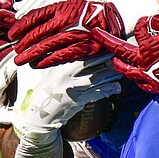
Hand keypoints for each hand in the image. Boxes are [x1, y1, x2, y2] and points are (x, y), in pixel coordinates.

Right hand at [0, 56, 122, 137]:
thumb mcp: (53, 74)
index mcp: (60, 66)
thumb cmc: (47, 91)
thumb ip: (66, 64)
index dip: (95, 47)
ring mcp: (73, 89)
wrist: (38, 115)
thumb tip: (82, 51)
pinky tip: (117, 87)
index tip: (106, 42)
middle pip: (92, 63)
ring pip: (98, 78)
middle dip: (107, 57)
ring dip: (111, 74)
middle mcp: (67, 76)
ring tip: (120, 70)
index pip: (81, 52)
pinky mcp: (79, 101)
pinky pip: (97, 93)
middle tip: (118, 52)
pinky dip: (108, 90)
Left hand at [10, 0, 124, 67]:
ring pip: (46, 46)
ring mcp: (73, 35)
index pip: (35, 17)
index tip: (12, 34)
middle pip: (38, 33)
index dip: (21, 26)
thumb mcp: (69, 4)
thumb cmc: (89, 12)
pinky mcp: (82, 48)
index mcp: (61, 9)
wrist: (113, 19)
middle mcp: (66, 21)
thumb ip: (51, 11)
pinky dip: (47, 61)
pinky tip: (38, 64)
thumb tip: (31, 19)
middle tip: (15, 51)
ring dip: (31, 54)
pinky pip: (60, 56)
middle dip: (24, 43)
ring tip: (21, 60)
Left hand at [92, 15, 158, 95]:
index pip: (135, 32)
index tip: (131, 25)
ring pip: (127, 70)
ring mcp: (147, 76)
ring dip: (119, 63)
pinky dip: (135, 77)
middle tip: (97, 36)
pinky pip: (140, 82)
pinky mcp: (154, 87)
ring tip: (114, 60)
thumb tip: (145, 21)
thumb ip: (157, 22)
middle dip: (107, 42)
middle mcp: (142, 63)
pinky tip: (135, 76)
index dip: (135, 26)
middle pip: (120, 51)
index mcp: (145, 47)